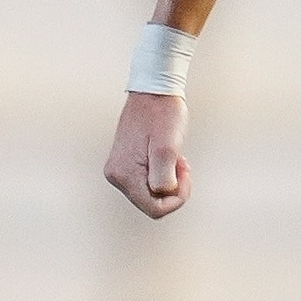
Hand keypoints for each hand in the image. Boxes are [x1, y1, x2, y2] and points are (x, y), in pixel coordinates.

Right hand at [104, 92, 190, 217]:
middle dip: (171, 189)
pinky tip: (166, 158)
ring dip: (167, 181)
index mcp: (125, 174)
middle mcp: (117, 175)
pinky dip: (161, 174)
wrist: (153, 91)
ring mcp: (119, 170)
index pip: (155, 209)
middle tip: (180, 164)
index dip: (176, 198)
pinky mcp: (124, 164)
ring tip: (174, 158)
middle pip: (151, 203)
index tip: (184, 175)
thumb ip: (163, 176)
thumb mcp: (168, 147)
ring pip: (149, 194)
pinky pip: (146, 182)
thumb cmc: (162, 114)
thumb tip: (161, 193)